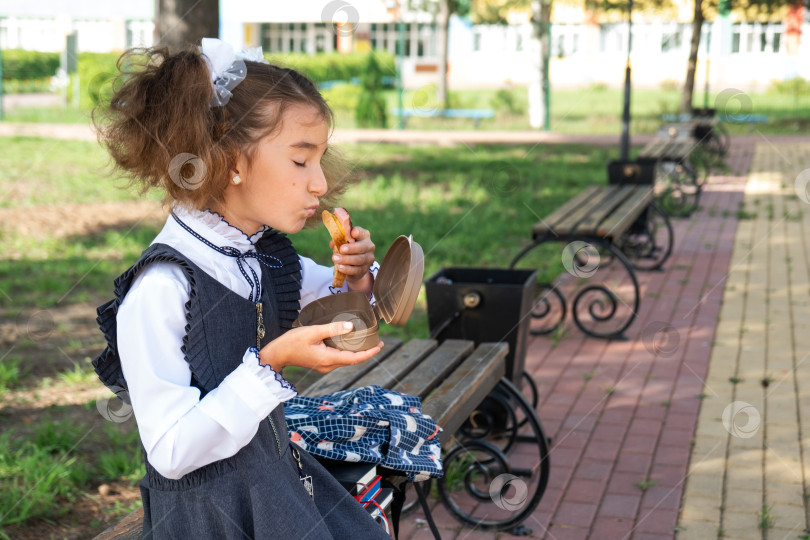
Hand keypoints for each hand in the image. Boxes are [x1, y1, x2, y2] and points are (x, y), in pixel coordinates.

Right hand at [259, 321, 382, 372]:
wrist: (277, 354)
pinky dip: (347, 351)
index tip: (380, 346)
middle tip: (377, 341)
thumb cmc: (292, 342)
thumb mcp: (312, 332)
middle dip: (366, 351)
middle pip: (352, 360)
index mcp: (328, 359)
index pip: (354, 358)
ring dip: (356, 351)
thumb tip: (350, 327)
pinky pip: (338, 358)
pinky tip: (349, 342)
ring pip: (345, 359)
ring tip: (366, 340)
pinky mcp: (321, 363)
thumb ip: (332, 329)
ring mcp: (324, 366)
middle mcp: (328, 365)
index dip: (369, 353)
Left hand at [330, 208, 374, 294]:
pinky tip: (339, 267)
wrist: (352, 268)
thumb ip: (336, 238)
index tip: (352, 233)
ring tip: (335, 259)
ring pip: (359, 260)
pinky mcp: (363, 271)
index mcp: (364, 237)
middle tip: (342, 248)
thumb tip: (332, 237)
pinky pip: (356, 270)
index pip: (364, 233)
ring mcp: (368, 260)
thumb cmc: (345, 250)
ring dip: (347, 260)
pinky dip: (347, 269)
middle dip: (352, 248)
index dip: (359, 233)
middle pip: (364, 247)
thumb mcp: (340, 242)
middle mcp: (369, 247)